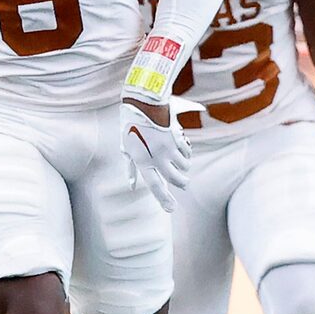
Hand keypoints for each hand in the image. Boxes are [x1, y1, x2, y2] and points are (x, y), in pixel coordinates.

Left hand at [120, 93, 189, 210]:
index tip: (171, 209)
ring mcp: (168, 148)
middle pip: (175, 179)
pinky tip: (178, 146)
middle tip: (183, 183)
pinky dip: (185, 153)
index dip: (163, 198)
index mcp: (142, 161)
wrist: (144, 105)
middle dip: (182, 183)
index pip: (155, 185)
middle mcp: (156, 157)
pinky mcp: (177, 139)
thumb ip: (131, 168)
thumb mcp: (127, 148)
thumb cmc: (132, 127)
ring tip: (176, 159)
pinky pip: (187, 153)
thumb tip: (131, 185)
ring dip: (183, 166)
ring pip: (184, 166)